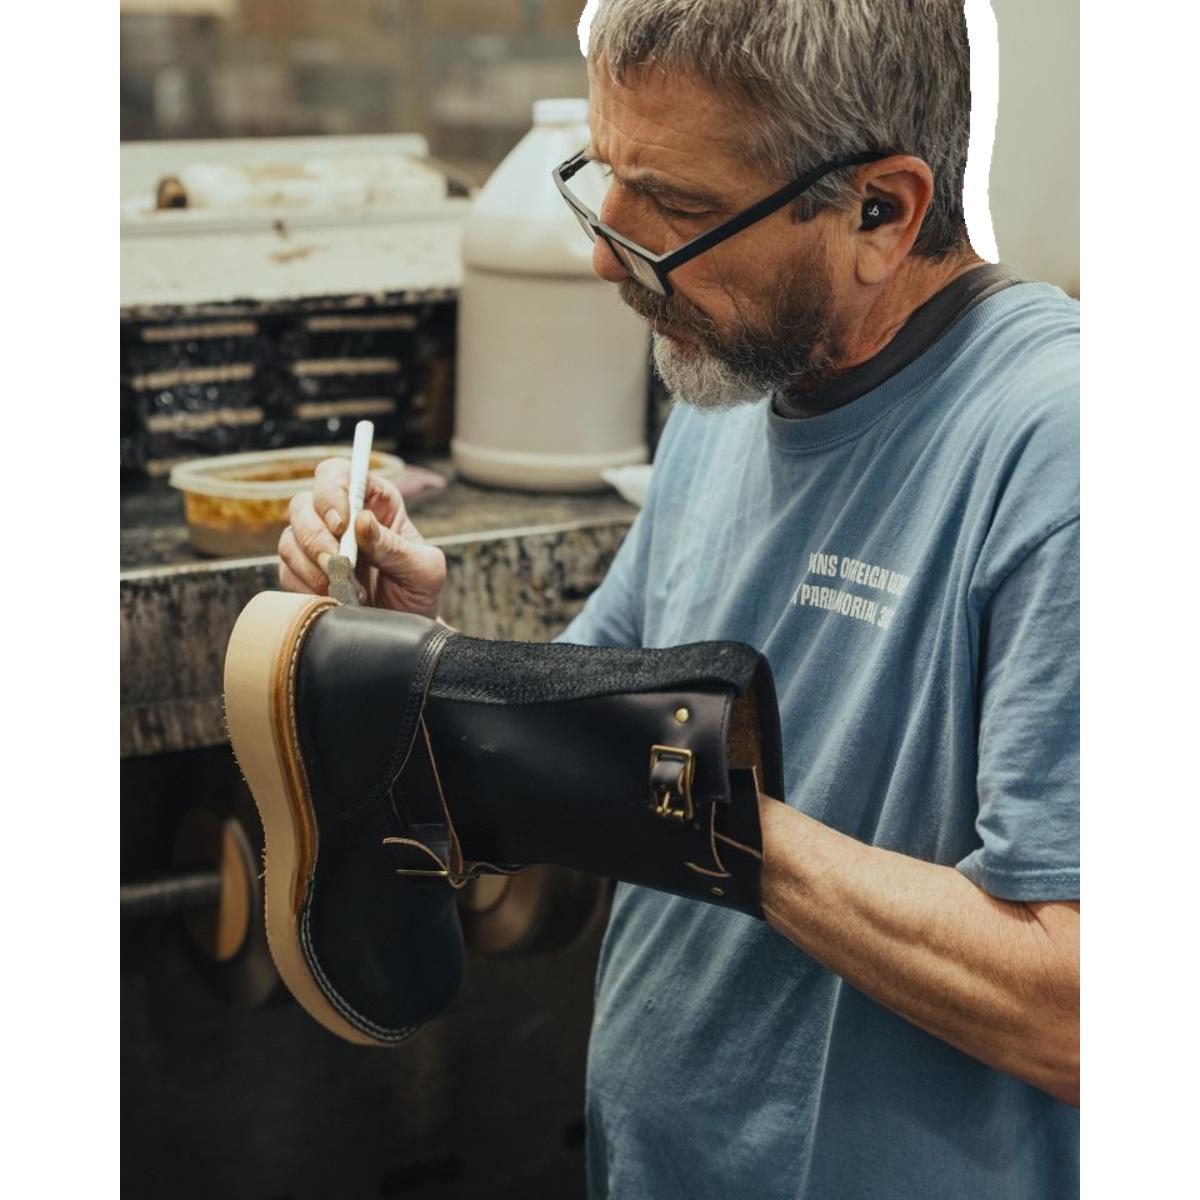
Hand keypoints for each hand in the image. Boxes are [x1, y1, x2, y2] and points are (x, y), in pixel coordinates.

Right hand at [277, 458, 447, 616]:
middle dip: (315, 537)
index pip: (339, 473)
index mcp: (374, 501)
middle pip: (303, 503)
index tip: (340, 523)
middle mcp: (341, 516)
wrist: (403, 629)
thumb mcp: (424, 570)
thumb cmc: (418, 592)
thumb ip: (395, 546)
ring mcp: (317, 543)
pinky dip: (307, 587)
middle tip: (337, 565)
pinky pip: (286, 571)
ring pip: (289, 539)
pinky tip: (334, 599)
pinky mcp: (302, 572)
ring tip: (347, 590)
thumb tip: (362, 521)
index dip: (332, 491)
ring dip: (313, 567)